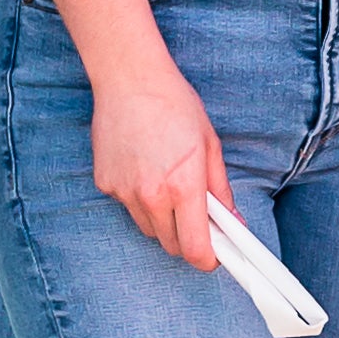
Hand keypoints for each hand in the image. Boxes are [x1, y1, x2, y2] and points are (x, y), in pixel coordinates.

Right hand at [88, 55, 228, 271]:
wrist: (129, 79)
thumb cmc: (175, 105)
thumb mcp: (209, 145)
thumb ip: (220, 190)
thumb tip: (233, 221)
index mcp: (183, 186)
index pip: (196, 249)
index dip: (209, 259)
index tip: (215, 255)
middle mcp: (151, 195)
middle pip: (172, 245)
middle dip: (188, 239)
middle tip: (196, 217)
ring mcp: (125, 192)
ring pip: (149, 229)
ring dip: (163, 221)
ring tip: (167, 185)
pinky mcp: (106, 184)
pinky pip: (128, 207)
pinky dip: (139, 200)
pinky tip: (143, 169)